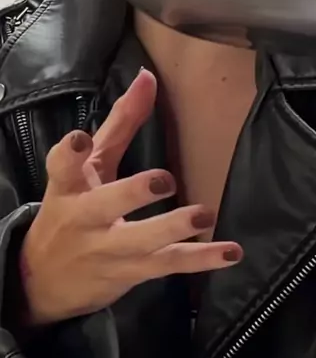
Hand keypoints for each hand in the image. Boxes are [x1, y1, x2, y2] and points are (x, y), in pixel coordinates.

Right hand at [20, 70, 241, 325]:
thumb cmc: (74, 207)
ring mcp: (109, 250)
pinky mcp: (131, 272)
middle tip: (163, 179)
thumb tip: (147, 76)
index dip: (69, 154)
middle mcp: (85, 218)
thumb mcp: (91, 165)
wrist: (43, 281)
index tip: (80, 138)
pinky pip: (168, 265)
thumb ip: (121, 121)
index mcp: (70, 186)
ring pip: (142, 242)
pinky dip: (201, 260)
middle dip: (132, 193)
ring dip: (174, 228)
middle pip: (105, 205)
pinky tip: (231, 252)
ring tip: (205, 214)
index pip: (62, 167)